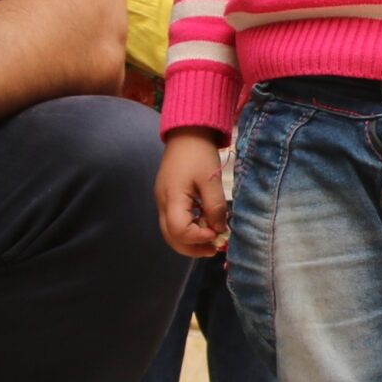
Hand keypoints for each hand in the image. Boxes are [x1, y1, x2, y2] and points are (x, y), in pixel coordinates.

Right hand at [155, 130, 229, 256]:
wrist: (186, 133)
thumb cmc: (199, 154)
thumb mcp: (211, 180)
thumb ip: (215, 207)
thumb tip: (219, 230)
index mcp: (172, 198)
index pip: (179, 231)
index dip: (198, 237)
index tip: (216, 233)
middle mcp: (162, 203)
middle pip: (170, 237)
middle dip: (192, 248)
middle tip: (214, 248)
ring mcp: (162, 201)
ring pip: (169, 232)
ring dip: (189, 241)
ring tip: (210, 240)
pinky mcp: (166, 197)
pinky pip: (172, 221)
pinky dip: (187, 229)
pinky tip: (203, 225)